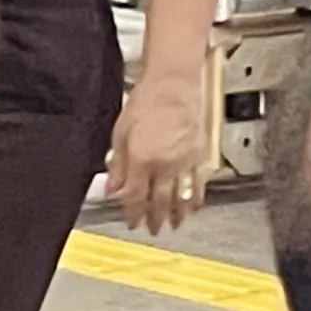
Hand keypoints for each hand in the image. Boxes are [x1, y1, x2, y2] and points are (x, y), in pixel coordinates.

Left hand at [107, 68, 209, 234]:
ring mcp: (184, 161)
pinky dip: (195, 199)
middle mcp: (164, 163)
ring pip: (179, 197)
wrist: (174, 82)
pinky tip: (192, 207)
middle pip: (158, 201)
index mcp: (141, 158)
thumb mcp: (121, 131)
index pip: (135, 195)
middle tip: (151, 229)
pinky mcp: (199, 155)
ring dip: (175, 215)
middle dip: (153, 218)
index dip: (131, 212)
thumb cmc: (147, 99)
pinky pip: (198, 184)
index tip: (130, 221)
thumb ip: (117, 163)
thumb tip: (112, 187)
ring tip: (172, 225)